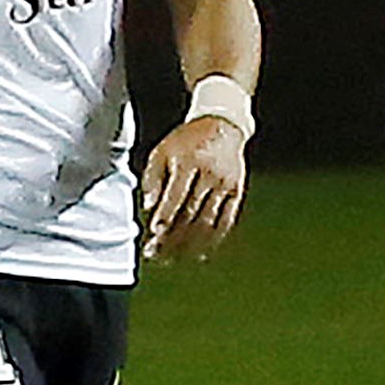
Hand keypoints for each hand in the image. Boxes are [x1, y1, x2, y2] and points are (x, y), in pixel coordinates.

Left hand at [139, 118, 247, 263]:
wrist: (223, 126)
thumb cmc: (186, 140)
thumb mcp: (162, 151)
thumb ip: (152, 178)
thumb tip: (148, 207)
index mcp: (189, 162)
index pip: (176, 195)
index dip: (165, 216)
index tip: (154, 232)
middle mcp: (211, 175)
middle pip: (191, 212)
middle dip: (172, 236)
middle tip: (155, 253)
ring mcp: (226, 184)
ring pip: (208, 220)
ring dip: (189, 243)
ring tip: (172, 258)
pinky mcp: (237, 192)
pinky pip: (226, 220)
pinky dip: (213, 239)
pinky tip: (201, 253)